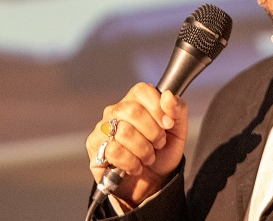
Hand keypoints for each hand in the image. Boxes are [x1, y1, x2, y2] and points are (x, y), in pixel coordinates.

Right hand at [86, 83, 187, 208]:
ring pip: (124, 132)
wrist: (152, 183)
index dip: (157, 108)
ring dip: (143, 150)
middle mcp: (116, 110)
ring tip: (148, 157)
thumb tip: (168, 96)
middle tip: (159, 144)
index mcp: (136, 101)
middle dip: (153, 132)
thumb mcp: (178, 131)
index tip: (168, 124)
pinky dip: (131, 162)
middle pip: (132, 110)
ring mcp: (103, 127)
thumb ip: (178, 110)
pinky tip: (135, 166)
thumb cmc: (163, 152)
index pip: (142, 90)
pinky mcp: (94, 146)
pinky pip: (114, 150)